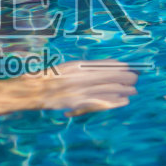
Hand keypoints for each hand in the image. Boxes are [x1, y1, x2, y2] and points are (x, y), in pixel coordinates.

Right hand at [21, 59, 137, 114]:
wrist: (30, 91)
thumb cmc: (46, 79)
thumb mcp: (66, 68)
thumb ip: (83, 68)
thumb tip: (103, 66)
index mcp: (77, 65)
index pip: (105, 64)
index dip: (120, 66)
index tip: (130, 67)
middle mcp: (80, 75)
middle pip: (110, 75)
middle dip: (125, 77)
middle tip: (136, 79)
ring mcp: (79, 89)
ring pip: (108, 88)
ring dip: (123, 89)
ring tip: (133, 90)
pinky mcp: (76, 102)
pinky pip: (99, 101)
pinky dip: (113, 101)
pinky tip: (123, 100)